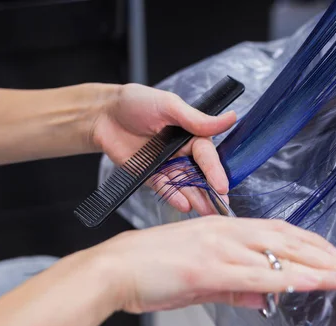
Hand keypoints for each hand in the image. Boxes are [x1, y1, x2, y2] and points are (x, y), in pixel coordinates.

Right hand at [86, 216, 335, 313]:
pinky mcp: (209, 267)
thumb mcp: (199, 280)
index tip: (332, 257)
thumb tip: (266, 297)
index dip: (309, 245)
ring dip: (316, 265)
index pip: (277, 232)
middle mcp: (225, 232)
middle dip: (323, 253)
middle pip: (285, 238)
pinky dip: (289, 278)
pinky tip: (312, 282)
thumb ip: (235, 287)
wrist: (115, 268)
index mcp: (222, 230)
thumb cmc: (149, 269)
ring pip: (278, 252)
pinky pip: (258, 272)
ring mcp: (218, 246)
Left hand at [91, 83, 235, 214]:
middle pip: (200, 174)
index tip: (222, 186)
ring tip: (206, 212)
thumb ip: (197, 119)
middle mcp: (183, 151)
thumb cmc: (137, 103)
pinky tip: (185, 206)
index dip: (215, 171)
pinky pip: (165, 189)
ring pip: (185, 185)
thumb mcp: (169, 106)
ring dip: (196, 199)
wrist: (104, 115)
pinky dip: (175, 198)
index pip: (207, 155)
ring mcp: (167, 165)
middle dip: (211, 191)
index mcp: (191, 134)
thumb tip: (231, 118)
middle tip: (221, 207)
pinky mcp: (151, 176)